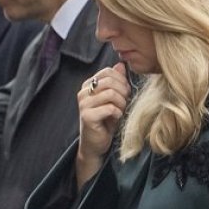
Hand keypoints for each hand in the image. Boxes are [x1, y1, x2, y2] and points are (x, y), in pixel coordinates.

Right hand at [76, 63, 129, 187]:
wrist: (96, 143)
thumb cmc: (106, 120)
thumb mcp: (114, 99)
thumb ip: (116, 81)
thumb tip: (120, 64)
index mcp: (88, 85)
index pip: (108, 72)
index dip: (122, 81)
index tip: (125, 93)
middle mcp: (83, 92)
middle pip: (110, 81)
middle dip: (123, 92)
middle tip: (125, 103)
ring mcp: (83, 104)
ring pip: (111, 93)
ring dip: (121, 103)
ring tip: (120, 111)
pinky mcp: (87, 116)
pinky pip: (110, 108)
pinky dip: (117, 114)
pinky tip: (115, 118)